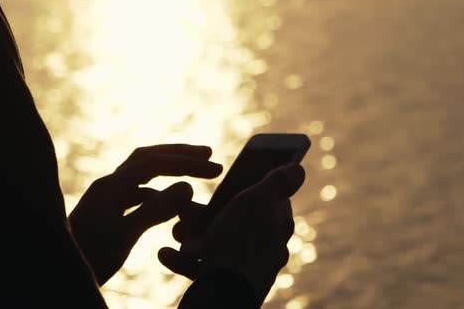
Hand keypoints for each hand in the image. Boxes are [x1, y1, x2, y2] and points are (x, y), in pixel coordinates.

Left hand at [69, 144, 222, 284]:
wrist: (56, 276)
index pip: (155, 163)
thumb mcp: (124, 236)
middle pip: (147, 158)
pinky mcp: (107, 212)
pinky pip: (138, 194)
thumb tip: (187, 186)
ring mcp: (107, 198)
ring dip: (170, 172)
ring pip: (142, 175)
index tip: (215, 169)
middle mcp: (108, 186)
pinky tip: (173, 204)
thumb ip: (155, 210)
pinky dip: (159, 194)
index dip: (187, 163)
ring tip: (196, 175)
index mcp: (111, 187)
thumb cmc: (88, 258)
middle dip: (179, 155)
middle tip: (208, 154)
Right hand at [159, 163, 304, 303]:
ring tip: (176, 232)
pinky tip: (165, 253)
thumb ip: (275, 182)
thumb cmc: (238, 245)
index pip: (267, 199)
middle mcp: (265, 248)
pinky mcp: (226, 283)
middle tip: (185, 209)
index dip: (245, 188)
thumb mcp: (255, 201)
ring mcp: (245, 267)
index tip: (226, 182)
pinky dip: (183, 260)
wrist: (221, 297)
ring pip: (215, 243)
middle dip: (204, 215)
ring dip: (190, 235)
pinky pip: (202, 267)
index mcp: (277, 226)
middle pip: (234, 221)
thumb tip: (298, 168)